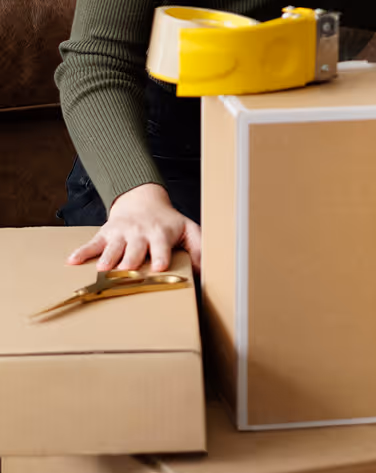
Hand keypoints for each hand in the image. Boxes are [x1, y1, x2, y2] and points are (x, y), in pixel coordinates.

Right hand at [67, 182, 201, 273]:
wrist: (142, 199)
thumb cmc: (167, 222)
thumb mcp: (188, 230)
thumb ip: (199, 248)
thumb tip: (206, 270)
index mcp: (160, 234)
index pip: (161, 245)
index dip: (161, 255)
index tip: (160, 266)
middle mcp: (140, 233)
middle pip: (134, 249)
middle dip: (130, 261)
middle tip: (126, 273)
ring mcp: (121, 234)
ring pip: (113, 247)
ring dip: (108, 258)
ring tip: (102, 270)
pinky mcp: (106, 234)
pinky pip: (92, 243)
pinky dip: (82, 252)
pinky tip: (72, 261)